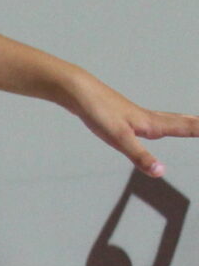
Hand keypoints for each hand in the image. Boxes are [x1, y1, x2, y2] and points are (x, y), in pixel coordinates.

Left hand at [60, 68, 198, 178]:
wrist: (79, 92)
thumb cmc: (99, 113)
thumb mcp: (119, 139)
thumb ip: (140, 156)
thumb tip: (160, 172)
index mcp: (152, 124)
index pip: (186, 128)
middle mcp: (150, 118)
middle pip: (183, 121)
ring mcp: (138, 116)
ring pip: (170, 118)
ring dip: (187, 121)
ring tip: (197, 123)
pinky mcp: (127, 115)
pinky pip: (155, 119)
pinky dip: (166, 120)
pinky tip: (155, 123)